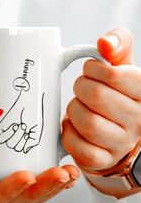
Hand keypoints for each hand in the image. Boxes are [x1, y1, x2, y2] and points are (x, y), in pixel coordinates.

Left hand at [0, 103, 43, 153]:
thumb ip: (34, 141)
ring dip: (14, 134)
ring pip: (8, 143)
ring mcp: (8, 134)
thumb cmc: (33, 115)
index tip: (28, 132)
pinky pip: (0, 138)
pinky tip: (13, 125)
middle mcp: (16, 139)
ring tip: (18, 125)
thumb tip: (25, 150)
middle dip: (19, 136)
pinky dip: (6, 133)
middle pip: (14, 147)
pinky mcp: (2, 128)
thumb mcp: (37, 130)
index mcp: (24, 141)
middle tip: (23, 126)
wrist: (27, 103)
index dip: (24, 141)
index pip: (20, 149)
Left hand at [62, 27, 140, 169]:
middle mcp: (137, 122)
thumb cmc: (115, 98)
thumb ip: (118, 47)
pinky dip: (68, 131)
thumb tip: (104, 42)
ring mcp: (119, 144)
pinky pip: (76, 144)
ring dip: (73, 109)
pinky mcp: (100, 159)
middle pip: (95, 96)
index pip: (114, 74)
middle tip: (81, 89)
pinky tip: (74, 125)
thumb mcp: (121, 68)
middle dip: (80, 88)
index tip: (90, 71)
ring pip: (86, 121)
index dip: (93, 69)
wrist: (114, 133)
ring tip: (78, 107)